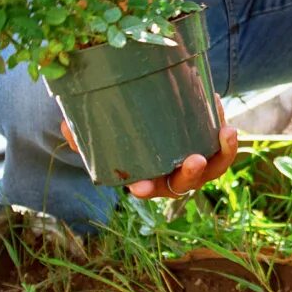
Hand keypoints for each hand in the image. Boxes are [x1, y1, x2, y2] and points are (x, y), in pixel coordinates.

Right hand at [59, 108, 241, 198]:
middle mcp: (174, 174)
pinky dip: (222, 125)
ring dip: (223, 152)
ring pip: (214, 165)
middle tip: (194, 161)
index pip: (148, 189)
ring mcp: (195, 160)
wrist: (153, 120)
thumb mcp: (104, 134)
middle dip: (192, 174)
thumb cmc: (123, 133)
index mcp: (149, 178)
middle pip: (186, 182)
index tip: (135, 187)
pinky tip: (216, 102)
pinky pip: (220, 141)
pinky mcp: (209, 142)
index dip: (144, 188)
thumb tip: (64, 125)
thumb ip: (85, 133)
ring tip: (226, 131)